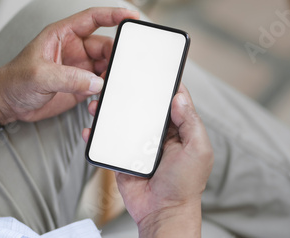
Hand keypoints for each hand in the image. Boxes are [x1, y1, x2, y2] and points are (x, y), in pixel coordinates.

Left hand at [0, 7, 139, 124]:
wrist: (7, 105)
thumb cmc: (14, 81)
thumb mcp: (39, 76)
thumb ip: (69, 78)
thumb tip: (96, 82)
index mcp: (63, 35)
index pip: (93, 18)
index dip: (113, 15)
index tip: (131, 17)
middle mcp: (75, 49)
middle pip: (105, 46)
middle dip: (115, 56)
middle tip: (119, 69)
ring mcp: (79, 68)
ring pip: (106, 67)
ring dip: (111, 77)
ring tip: (107, 88)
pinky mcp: (81, 86)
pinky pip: (100, 86)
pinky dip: (104, 93)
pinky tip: (97, 101)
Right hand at [82, 85, 213, 236]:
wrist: (163, 212)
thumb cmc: (184, 186)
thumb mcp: (198, 150)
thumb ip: (191, 123)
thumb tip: (179, 98)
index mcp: (179, 131)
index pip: (171, 101)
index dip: (164, 86)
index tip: (153, 70)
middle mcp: (158, 135)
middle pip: (143, 108)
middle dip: (131, 95)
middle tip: (118, 81)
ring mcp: (139, 146)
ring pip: (123, 122)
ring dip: (110, 111)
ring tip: (100, 102)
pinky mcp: (123, 158)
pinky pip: (109, 143)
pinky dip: (98, 135)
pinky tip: (92, 129)